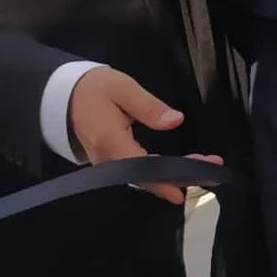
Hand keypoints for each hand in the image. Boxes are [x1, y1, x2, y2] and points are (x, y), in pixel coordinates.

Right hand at [68, 67, 222, 204]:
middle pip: (145, 177)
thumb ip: (149, 106)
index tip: (185, 188)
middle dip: (178, 176)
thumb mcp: (123, 88)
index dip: (164, 179)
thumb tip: (175, 121)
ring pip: (142, 177)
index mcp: (110, 142)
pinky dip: (159, 172)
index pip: (141, 167)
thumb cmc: (95, 88)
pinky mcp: (110, 161)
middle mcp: (107, 160)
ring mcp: (107, 163)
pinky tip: (178, 169)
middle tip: (210, 170)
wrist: (65, 95)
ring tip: (203, 169)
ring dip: (171, 175)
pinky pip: (136, 172)